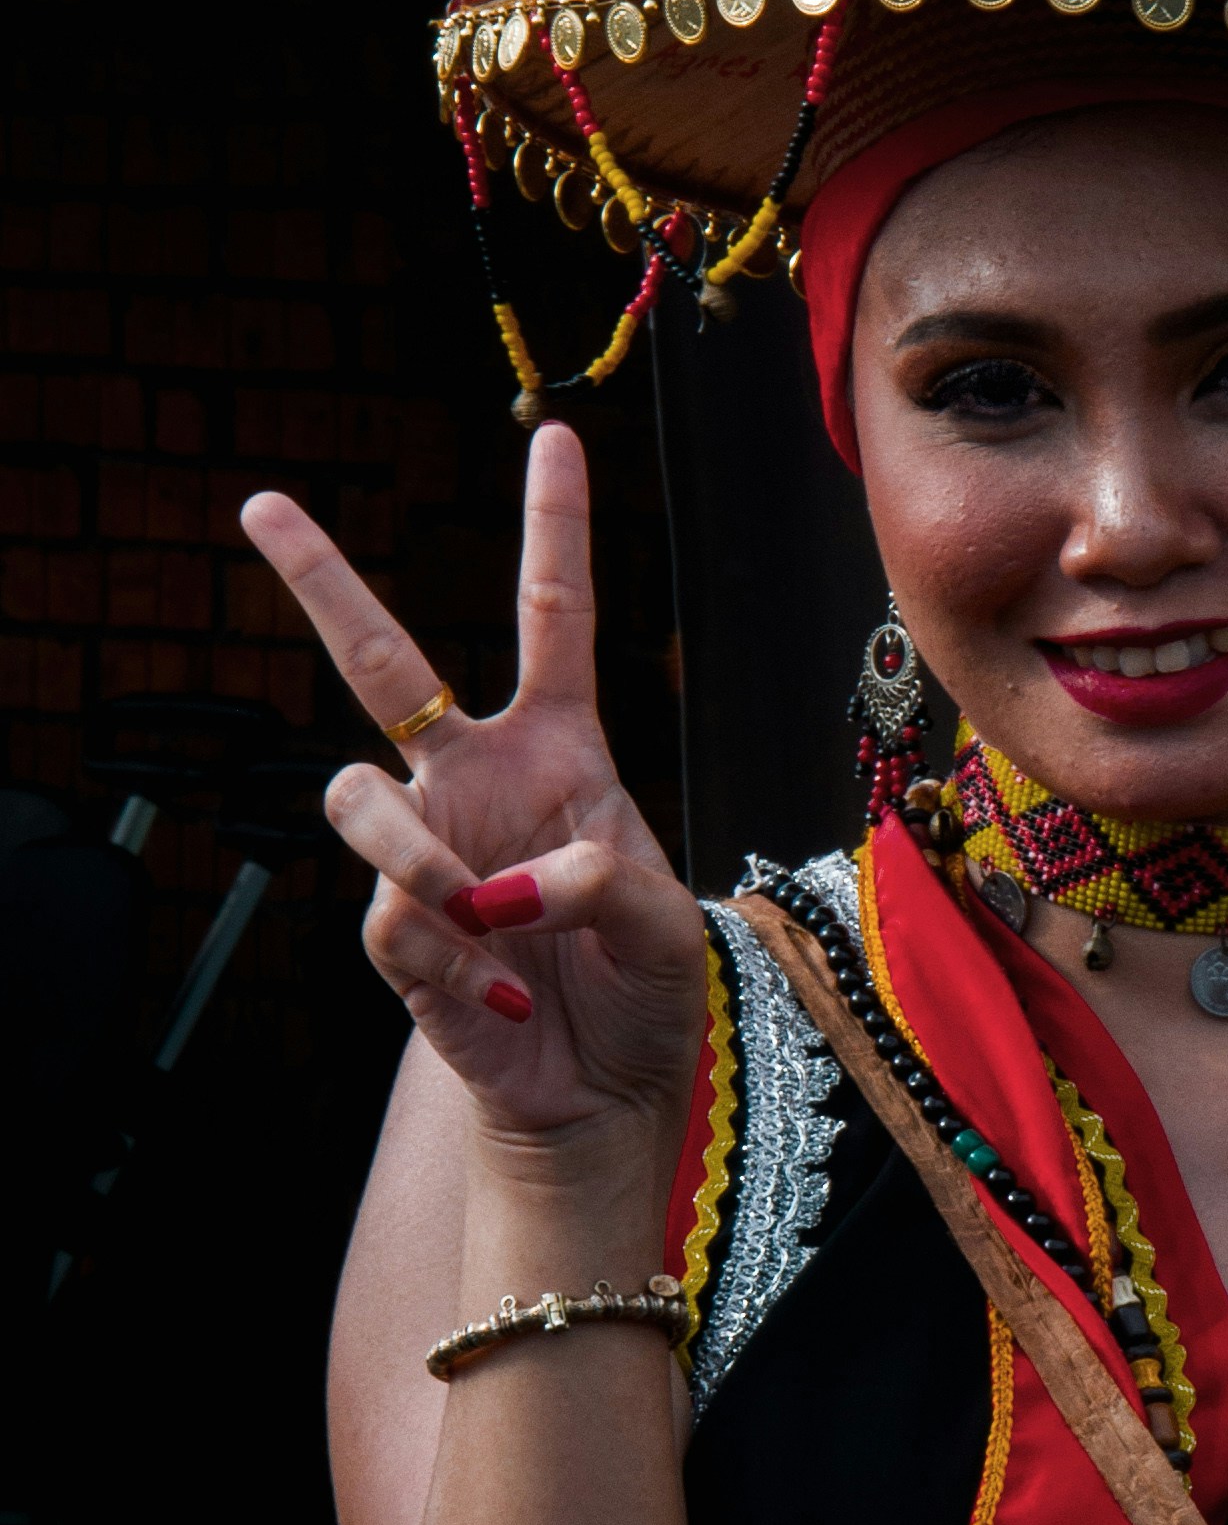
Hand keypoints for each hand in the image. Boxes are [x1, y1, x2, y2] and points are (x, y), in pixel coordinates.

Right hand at [243, 426, 706, 1150]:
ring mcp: (425, 848)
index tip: (554, 436)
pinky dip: (452, 957)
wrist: (598, 1088)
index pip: (554, 617)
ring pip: (354, 794)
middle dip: (321, 582)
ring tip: (484, 920)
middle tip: (262, 506)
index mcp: (559, 748)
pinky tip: (502, 993)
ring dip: (417, 856)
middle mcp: (476, 779)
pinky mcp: (392, 928)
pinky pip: (391, 915)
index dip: (555, 527)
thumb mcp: (668, 924)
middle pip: (380, 663)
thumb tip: (531, 874)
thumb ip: (615, 883)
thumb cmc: (642, 990)